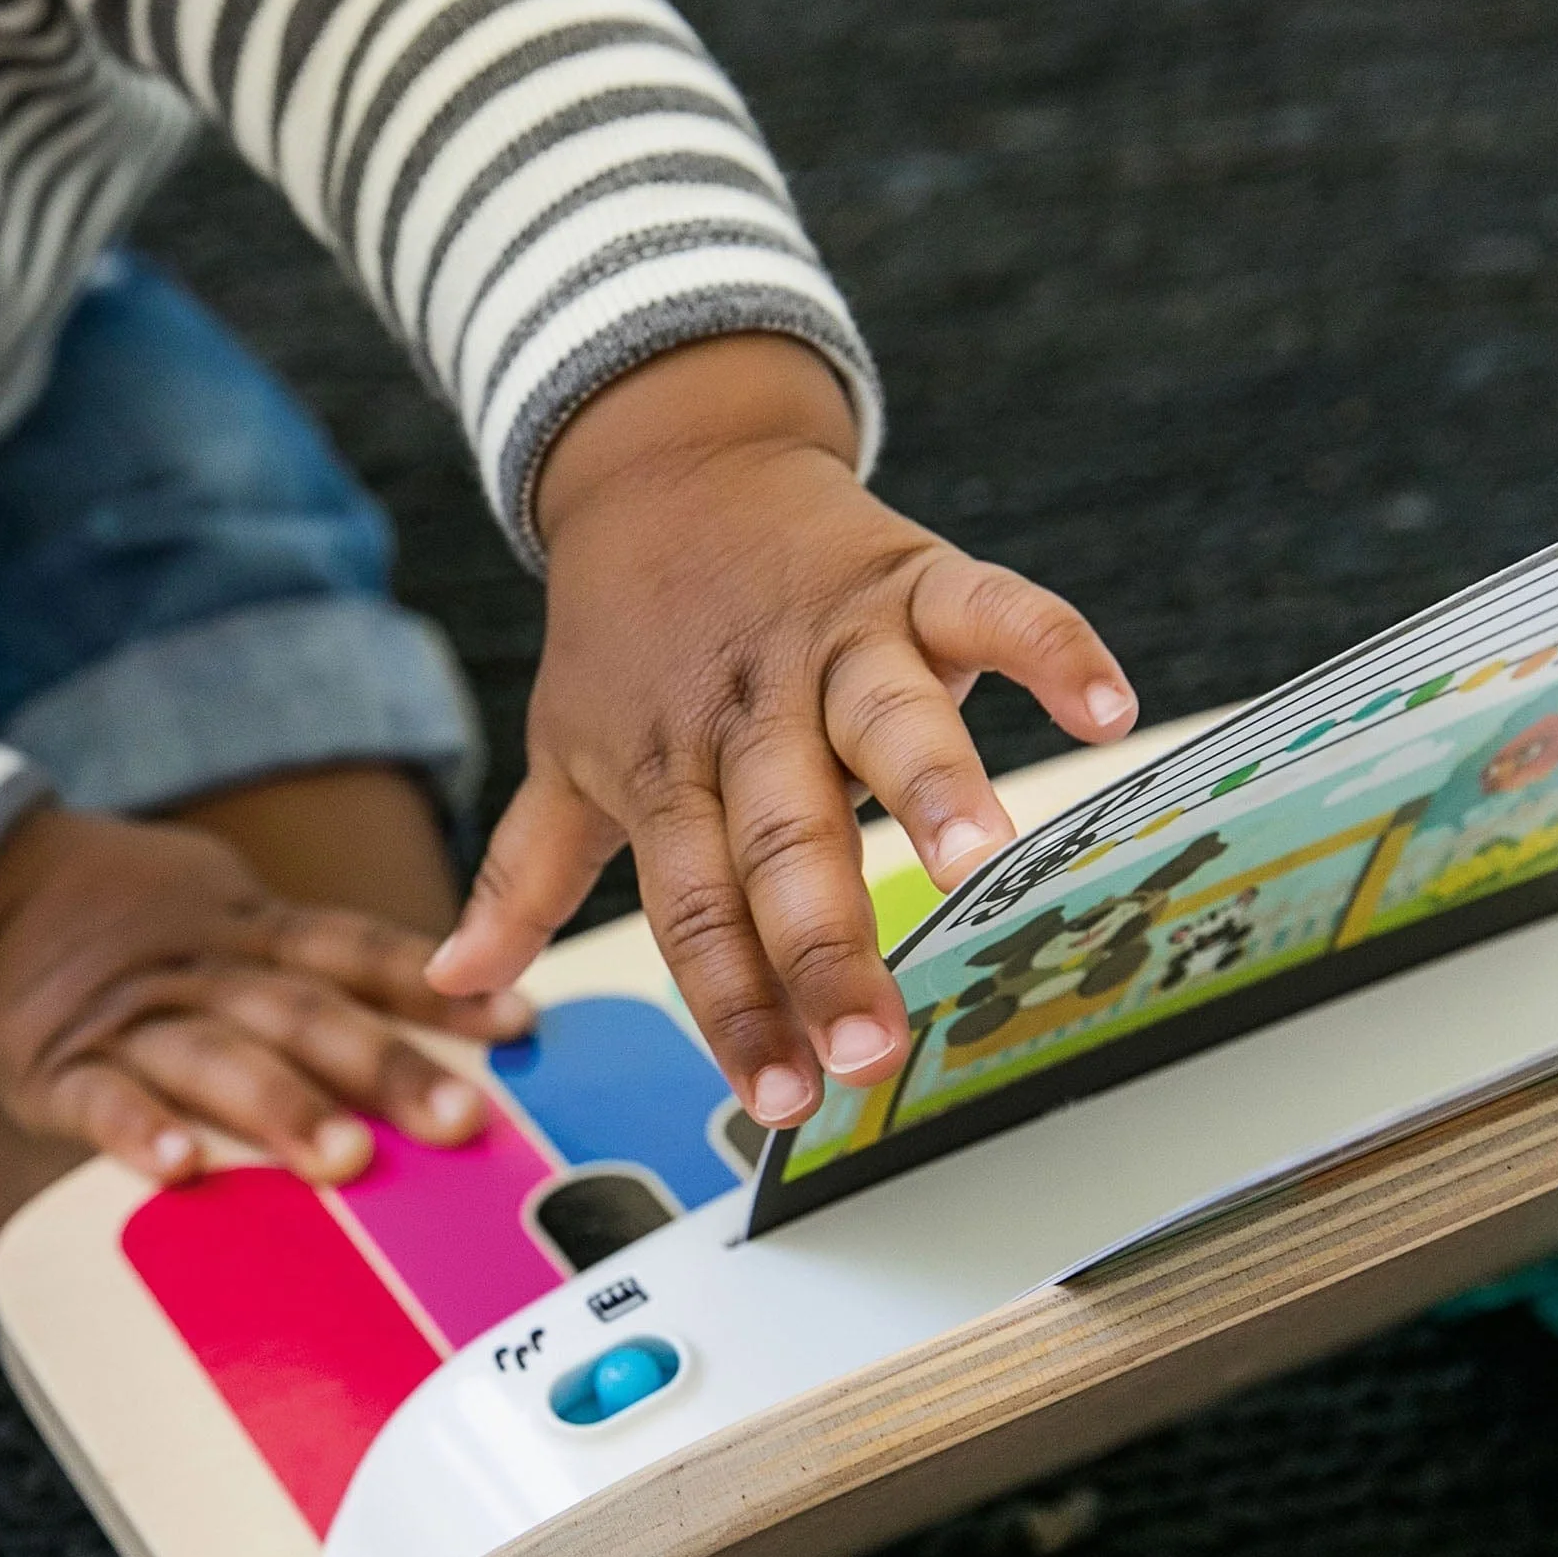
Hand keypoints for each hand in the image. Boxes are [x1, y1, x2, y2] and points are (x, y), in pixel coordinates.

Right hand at [0, 806, 529, 1183]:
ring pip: (216, 1059)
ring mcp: (133, 1018)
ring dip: (283, 1107)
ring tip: (345, 1159)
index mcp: (258, 932)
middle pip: (306, 1013)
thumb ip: (320, 964)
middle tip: (457, 1120)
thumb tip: (458, 1001)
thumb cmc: (141, 923)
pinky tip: (181, 1168)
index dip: (441, 987)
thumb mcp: (234, 914)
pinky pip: (98, 1099)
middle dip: (386, 1067)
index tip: (520, 1023)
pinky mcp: (56, 1065)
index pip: (363, 952)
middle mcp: (208, 970)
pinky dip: (138, 1131)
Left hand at [426, 335, 1135, 1126]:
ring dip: (932, 785)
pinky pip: (990, 607)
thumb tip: (453, 985)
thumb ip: (525, 874)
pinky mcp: (909, 575)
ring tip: (981, 860)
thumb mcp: (565, 747)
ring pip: (886, 720)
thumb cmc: (626, 634)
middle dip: (830, 947)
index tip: (781, 1100)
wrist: (665, 456)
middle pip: (788, 840)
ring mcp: (834, 639)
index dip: (735, 1006)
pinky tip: (1103, 707)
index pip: (698, 909)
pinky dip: (1051, 647)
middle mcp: (750, 713)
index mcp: (668, 769)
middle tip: (875, 1044)